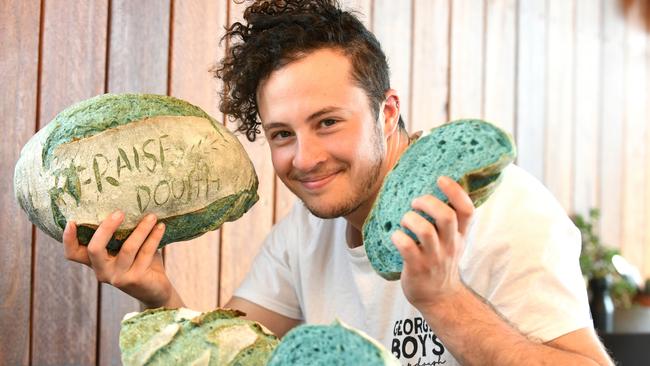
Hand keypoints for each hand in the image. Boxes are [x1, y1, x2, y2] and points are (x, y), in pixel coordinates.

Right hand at [63, 211, 180, 307]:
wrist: (157, 290)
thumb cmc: (141, 263)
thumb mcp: (127, 248)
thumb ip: (123, 234)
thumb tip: (129, 204)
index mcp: (96, 262)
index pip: (73, 253)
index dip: (68, 239)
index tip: (71, 221)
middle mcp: (102, 271)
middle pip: (95, 249)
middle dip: (106, 228)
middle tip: (119, 212)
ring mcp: (118, 277)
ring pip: (127, 248)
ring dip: (141, 229)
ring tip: (151, 216)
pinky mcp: (135, 279)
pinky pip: (145, 252)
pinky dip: (154, 237)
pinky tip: (160, 227)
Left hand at [391, 176, 474, 309]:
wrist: (440, 298)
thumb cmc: (441, 262)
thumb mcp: (453, 241)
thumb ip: (449, 221)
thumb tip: (432, 189)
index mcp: (459, 235)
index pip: (467, 210)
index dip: (455, 191)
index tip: (441, 179)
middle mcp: (450, 245)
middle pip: (446, 216)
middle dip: (428, 203)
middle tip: (416, 203)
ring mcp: (434, 257)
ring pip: (425, 231)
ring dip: (410, 219)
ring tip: (405, 219)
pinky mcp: (417, 268)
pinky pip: (406, 247)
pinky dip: (397, 237)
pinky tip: (395, 236)